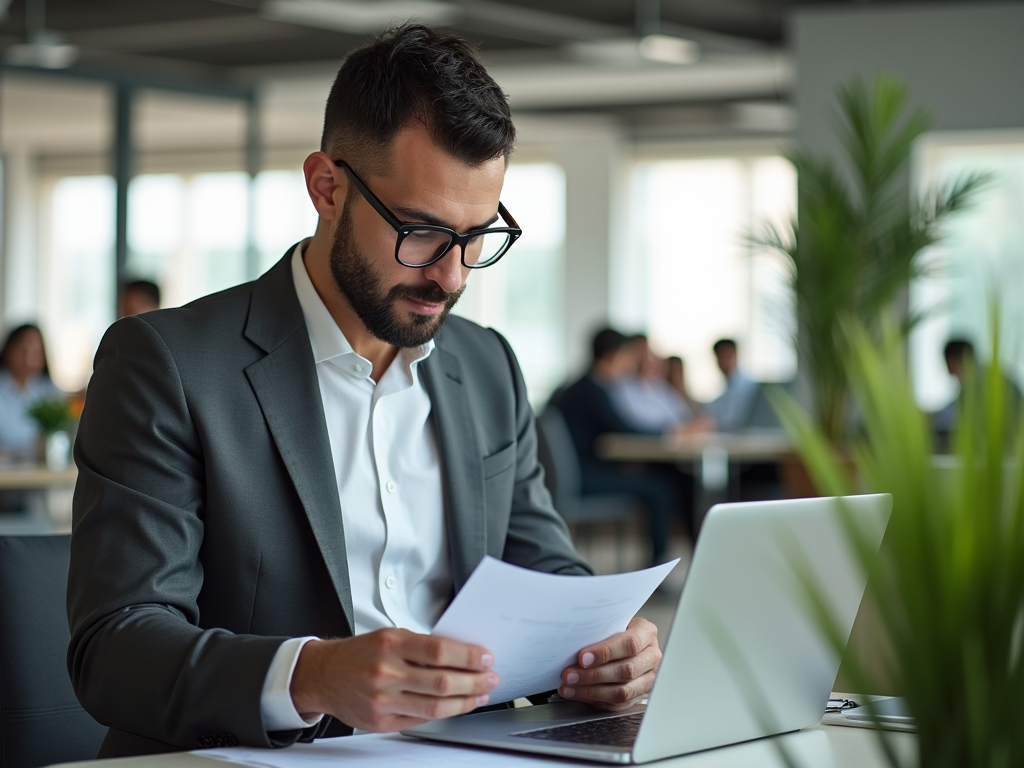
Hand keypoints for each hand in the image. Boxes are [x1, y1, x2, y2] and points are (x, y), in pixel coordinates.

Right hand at [290, 629, 497, 731]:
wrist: (323, 675)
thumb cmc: (360, 653)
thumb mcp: (389, 636)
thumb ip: (421, 646)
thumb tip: (461, 655)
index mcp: (390, 644)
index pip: (439, 651)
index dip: (468, 656)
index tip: (485, 658)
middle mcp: (386, 672)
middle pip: (442, 682)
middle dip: (473, 681)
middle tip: (490, 678)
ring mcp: (383, 700)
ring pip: (435, 706)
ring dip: (465, 702)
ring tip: (480, 694)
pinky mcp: (381, 721)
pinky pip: (421, 719)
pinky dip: (443, 713)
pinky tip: (456, 706)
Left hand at [559, 617, 660, 710]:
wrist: (629, 642)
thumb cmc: (618, 630)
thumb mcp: (612, 622)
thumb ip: (600, 631)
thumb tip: (572, 643)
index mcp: (647, 633)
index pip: (629, 644)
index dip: (605, 652)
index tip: (582, 657)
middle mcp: (651, 657)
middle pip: (626, 671)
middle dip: (593, 675)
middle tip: (570, 674)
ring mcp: (648, 678)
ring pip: (622, 691)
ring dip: (591, 690)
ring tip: (570, 686)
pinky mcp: (639, 695)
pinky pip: (617, 703)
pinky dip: (593, 699)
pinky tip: (576, 693)